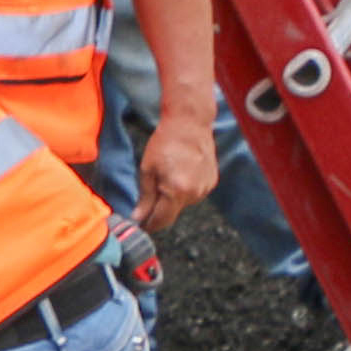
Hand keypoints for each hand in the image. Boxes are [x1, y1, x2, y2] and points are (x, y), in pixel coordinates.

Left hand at [135, 107, 214, 233]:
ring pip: (183, 204)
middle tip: (145, 202)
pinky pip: (193, 194)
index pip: (162, 220)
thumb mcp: (148, 170)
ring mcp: (206, 188)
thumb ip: (145, 197)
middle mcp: (195, 193)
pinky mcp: (212, 182)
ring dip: (172, 199)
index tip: (140, 226)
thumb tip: (138, 217)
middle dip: (159, 211)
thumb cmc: (165, 143)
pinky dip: (184, 190)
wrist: (190, 124)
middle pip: (173, 213)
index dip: (150, 225)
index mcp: (177, 191)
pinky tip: (178, 173)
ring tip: (165, 177)